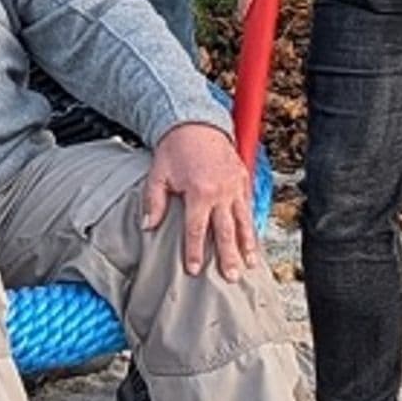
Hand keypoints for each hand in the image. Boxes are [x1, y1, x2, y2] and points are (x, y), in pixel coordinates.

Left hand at [144, 119, 252, 278]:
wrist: (196, 123)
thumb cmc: (176, 148)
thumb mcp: (158, 174)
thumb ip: (154, 201)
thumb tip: (148, 226)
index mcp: (199, 192)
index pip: (196, 230)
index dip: (194, 252)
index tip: (193, 270)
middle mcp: (220, 192)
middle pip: (225, 232)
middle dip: (228, 257)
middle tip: (231, 277)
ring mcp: (235, 186)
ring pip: (243, 221)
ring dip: (247, 244)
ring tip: (251, 263)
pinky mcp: (243, 180)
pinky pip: (249, 206)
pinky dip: (251, 223)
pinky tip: (253, 237)